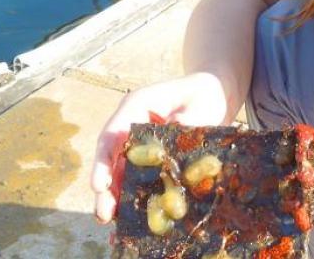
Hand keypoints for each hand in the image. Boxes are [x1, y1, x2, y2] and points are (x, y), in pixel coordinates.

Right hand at [91, 71, 232, 223]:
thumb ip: (188, 120)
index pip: (113, 134)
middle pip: (111, 159)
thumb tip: (177, 141)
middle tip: (103, 214)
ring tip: (110, 221)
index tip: (99, 185)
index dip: (103, 161)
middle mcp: (131, 127)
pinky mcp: (150, 160)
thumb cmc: (204, 93)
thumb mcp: (200, 101)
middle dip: (105, 188)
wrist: (214, 95)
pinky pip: (136, 180)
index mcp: (136, 107)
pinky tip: (129, 221)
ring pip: (120, 173)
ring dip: (115, 197)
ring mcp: (139, 145)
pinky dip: (132, 199)